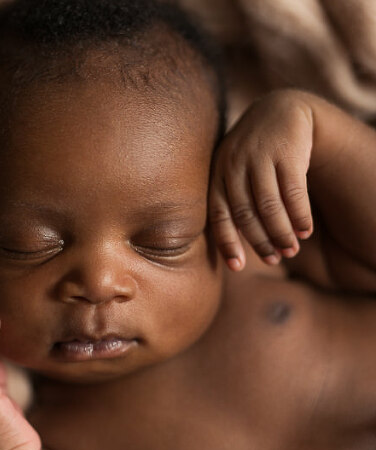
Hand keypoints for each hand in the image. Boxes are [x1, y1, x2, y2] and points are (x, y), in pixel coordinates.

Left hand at [209, 90, 315, 270]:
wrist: (279, 110)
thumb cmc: (252, 154)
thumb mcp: (232, 171)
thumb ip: (230, 201)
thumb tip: (232, 249)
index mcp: (217, 174)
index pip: (218, 214)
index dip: (227, 242)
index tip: (236, 267)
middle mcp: (234, 165)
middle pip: (245, 213)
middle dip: (260, 241)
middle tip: (274, 259)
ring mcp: (260, 157)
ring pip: (269, 205)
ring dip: (281, 233)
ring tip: (291, 250)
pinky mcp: (286, 152)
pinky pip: (293, 191)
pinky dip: (299, 215)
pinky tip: (306, 230)